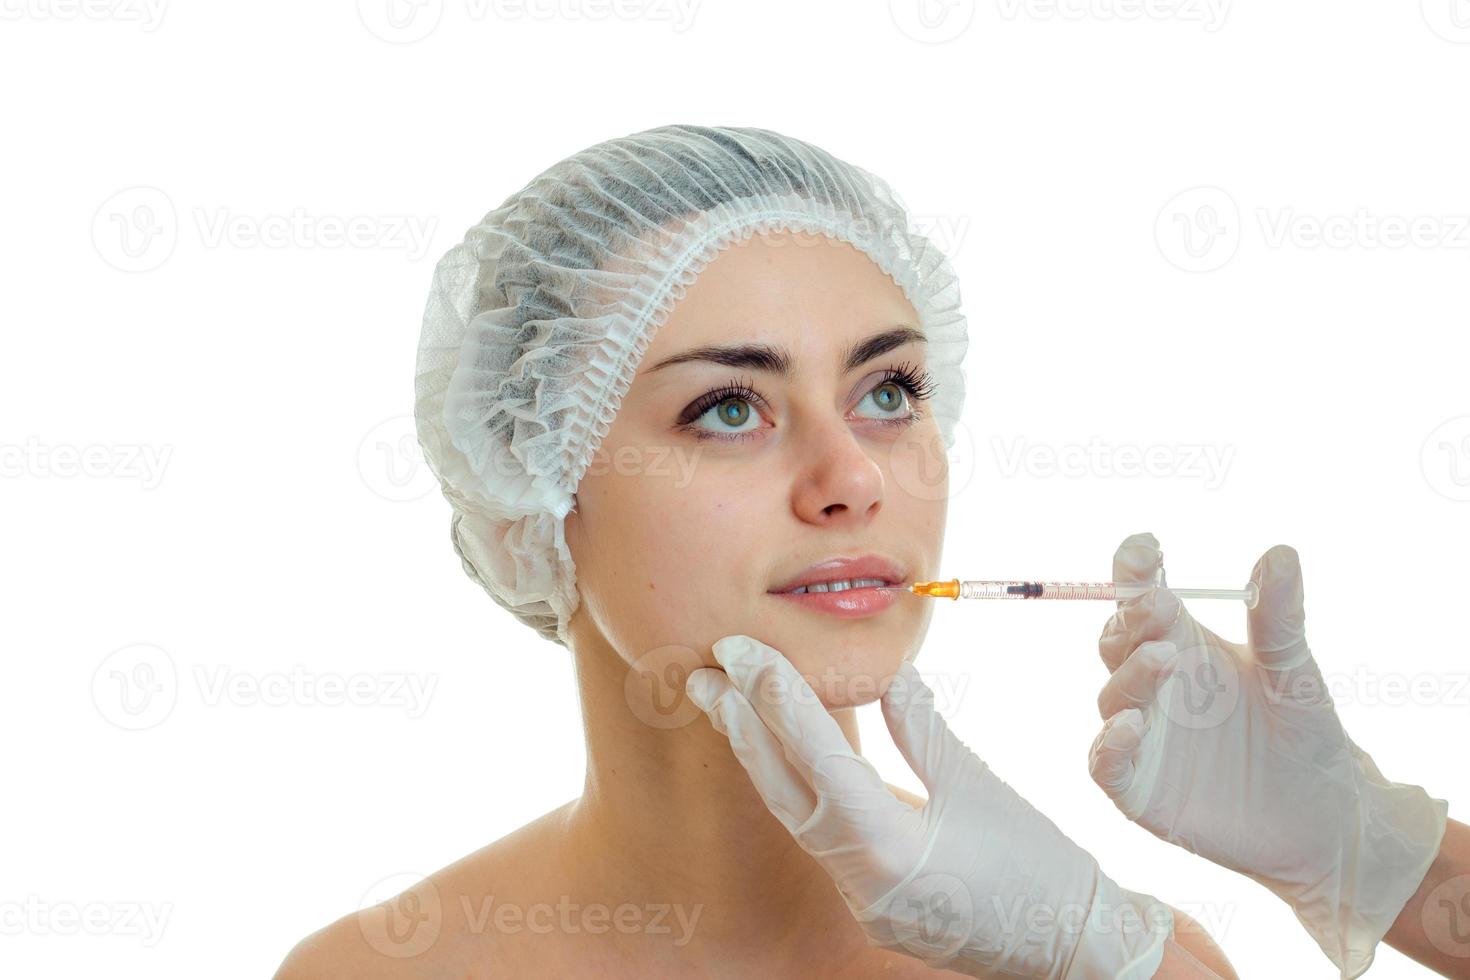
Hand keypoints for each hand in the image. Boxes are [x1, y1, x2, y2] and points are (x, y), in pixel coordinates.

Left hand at [686, 634, 1173, 978]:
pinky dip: (795, 785)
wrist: (1069, 945)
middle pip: (782, 790)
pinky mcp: (868, 903)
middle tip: (704, 668)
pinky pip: (816, 835)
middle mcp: (860, 880)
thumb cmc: (1037, 865)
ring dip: (758, 754)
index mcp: (888, 847)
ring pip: (792, 814)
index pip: (814, 758)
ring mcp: (860, 898)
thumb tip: (886, 672)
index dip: (773, 696)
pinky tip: (780, 750)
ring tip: (726, 700)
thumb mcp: (979, 785)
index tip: (739, 647)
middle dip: (740, 725)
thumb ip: (922, 729)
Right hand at [1088, 532, 1448, 979]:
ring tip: (1163, 659)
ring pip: (1113, 695)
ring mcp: (1141, 734)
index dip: (1133, 571)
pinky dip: (1110, 744)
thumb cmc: (1306, 737)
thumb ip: (1279, 617)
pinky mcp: (1138, 787)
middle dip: (1130, 620)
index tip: (1143, 549)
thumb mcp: (1295, 674)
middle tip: (1158, 607)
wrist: (1323, 821)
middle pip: (1118, 640)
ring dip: (1132, 674)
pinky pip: (1106, 762)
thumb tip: (1280, 552)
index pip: (1142, 597)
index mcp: (1183, 644)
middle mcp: (1153, 684)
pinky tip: (1132, 727)